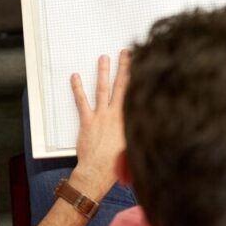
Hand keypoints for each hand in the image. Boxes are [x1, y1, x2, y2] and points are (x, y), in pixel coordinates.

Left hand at [69, 51, 129, 200]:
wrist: (99, 172)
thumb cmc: (118, 165)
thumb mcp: (137, 147)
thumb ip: (142, 132)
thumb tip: (151, 122)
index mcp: (131, 120)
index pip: (137, 94)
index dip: (140, 79)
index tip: (144, 66)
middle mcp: (116, 114)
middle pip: (122, 86)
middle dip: (124, 68)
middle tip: (126, 53)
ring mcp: (101, 116)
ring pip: (103, 89)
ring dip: (103, 72)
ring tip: (104, 58)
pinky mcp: (87, 121)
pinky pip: (81, 101)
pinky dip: (77, 88)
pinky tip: (74, 77)